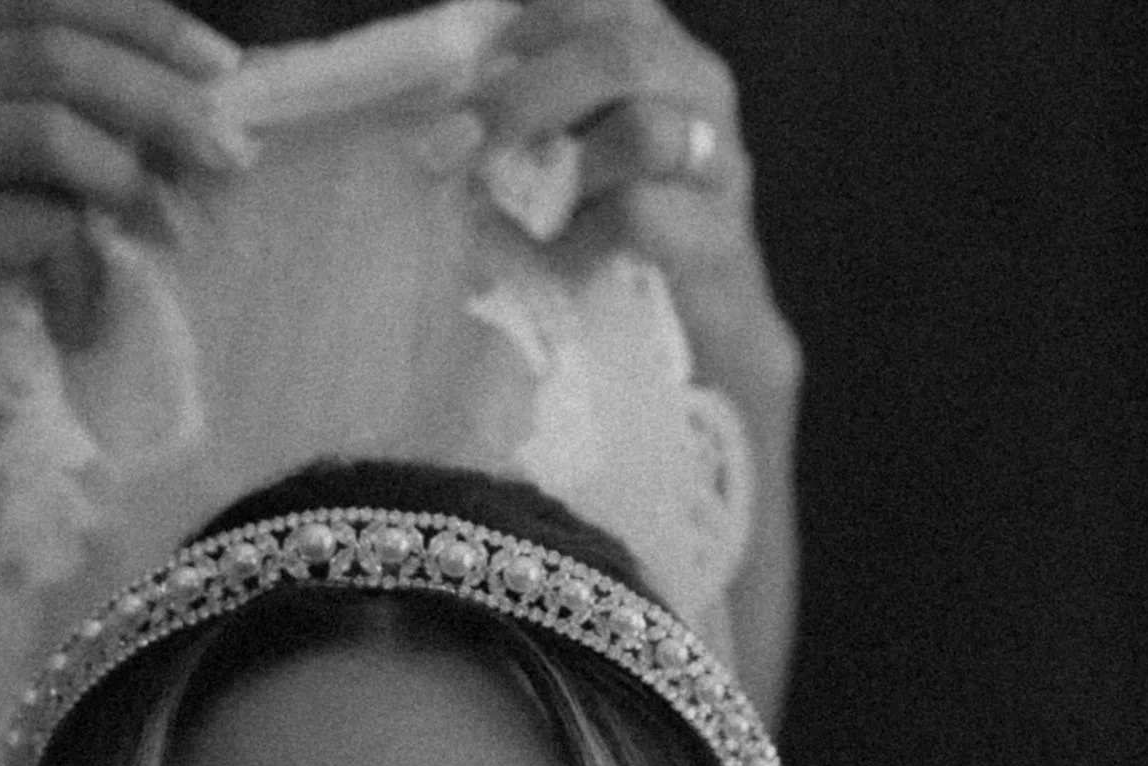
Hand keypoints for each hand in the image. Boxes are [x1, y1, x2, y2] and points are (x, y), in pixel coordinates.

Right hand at [0, 0, 253, 468]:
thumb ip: (42, 141)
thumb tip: (178, 126)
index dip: (138, 19)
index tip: (220, 64)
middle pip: (50, 53)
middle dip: (156, 98)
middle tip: (229, 152)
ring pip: (43, 132)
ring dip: (127, 182)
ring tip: (172, 232)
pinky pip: (27, 228)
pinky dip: (77, 268)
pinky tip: (85, 313)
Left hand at [481, 0, 800, 441]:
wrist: (693, 349)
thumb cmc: (606, 248)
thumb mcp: (554, 169)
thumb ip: (514, 129)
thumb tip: (429, 121)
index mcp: (652, 56)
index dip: (533, 15)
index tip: (464, 60)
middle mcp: (695, 92)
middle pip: (624, 47)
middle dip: (528, 93)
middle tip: (456, 143)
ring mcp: (715, 166)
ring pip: (648, 130)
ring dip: (562, 170)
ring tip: (509, 212)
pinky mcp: (718, 244)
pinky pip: (649, 218)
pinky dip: (588, 239)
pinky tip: (556, 263)